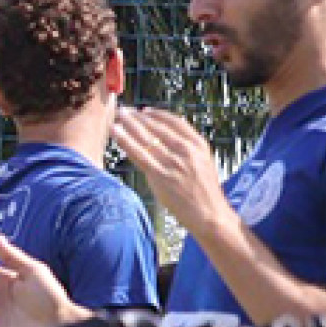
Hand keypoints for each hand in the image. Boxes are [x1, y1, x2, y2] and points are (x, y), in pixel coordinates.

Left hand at [110, 107, 233, 240]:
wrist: (210, 215)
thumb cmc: (206, 193)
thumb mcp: (204, 164)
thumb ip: (188, 151)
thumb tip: (166, 142)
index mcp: (199, 145)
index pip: (175, 122)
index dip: (157, 114)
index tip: (145, 111)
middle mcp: (186, 150)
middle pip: (157, 127)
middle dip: (138, 117)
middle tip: (124, 111)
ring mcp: (173, 162)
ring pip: (146, 138)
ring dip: (129, 125)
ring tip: (117, 117)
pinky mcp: (160, 176)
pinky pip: (139, 154)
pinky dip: (125, 141)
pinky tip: (116, 133)